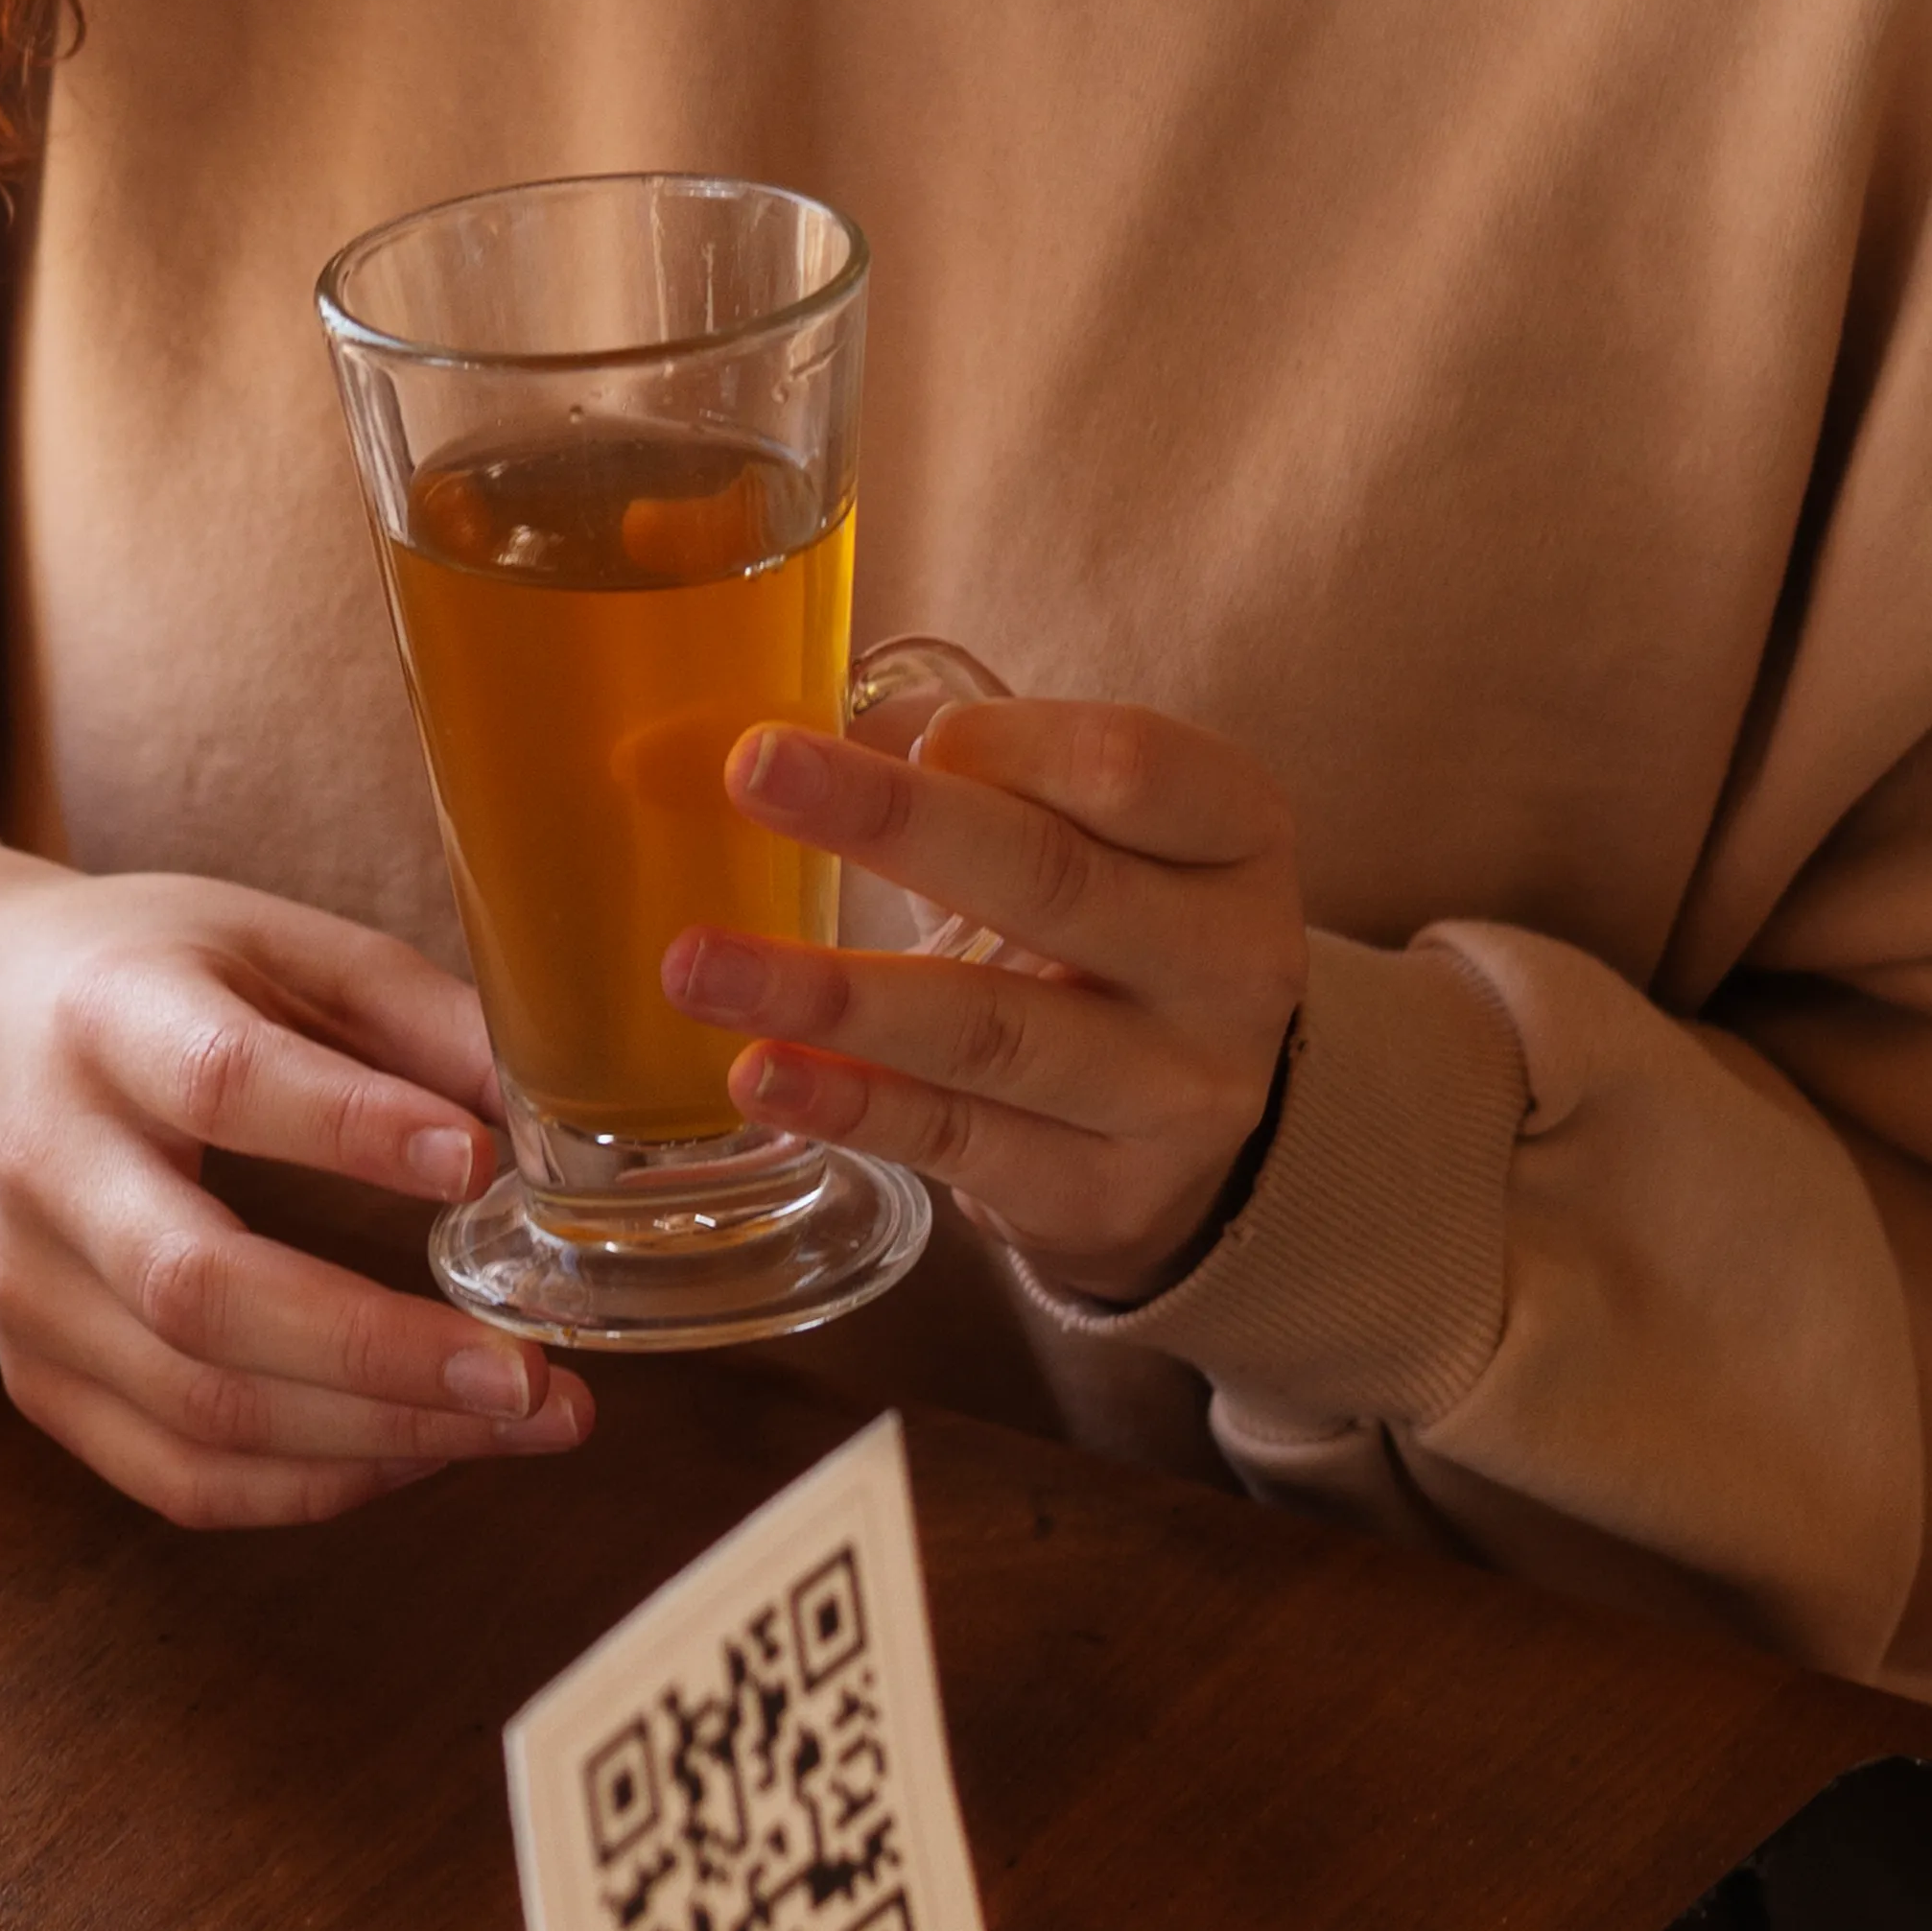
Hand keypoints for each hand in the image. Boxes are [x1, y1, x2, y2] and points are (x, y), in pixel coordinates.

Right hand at [0, 833, 588, 1529]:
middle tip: (534, 1378)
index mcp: (106, 1021)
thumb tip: (555, 1115)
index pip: (223, 1082)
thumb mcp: (267, 938)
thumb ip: (411, 1013)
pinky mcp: (35, 1380)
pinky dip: (313, 1485)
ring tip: (522, 1422)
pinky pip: (177, 1478)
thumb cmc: (145, 978)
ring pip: (198, 1409)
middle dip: (381, 1350)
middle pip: (198, 1288)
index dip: (350, 1129)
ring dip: (378, 1437)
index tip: (480, 1165)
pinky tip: (420, 1448)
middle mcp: (46, 1163)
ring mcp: (27, 1291)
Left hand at [663, 700, 1310, 1303]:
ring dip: (831, 996)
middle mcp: (1231, 963)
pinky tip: (759, 1074)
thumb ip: (948, 760)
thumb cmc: (1095, 922)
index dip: (1003, 742)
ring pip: (990, 1030)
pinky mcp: (1104, 1195)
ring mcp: (1177, 1093)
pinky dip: (851, 1105)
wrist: (1178, 1118)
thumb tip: (718, 737)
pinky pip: (958, 1140)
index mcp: (1235, 831)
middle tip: (749, 771)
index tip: (897, 735)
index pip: (1131, 766)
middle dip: (890, 823)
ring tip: (696, 964)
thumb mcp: (1077, 825)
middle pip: (1051, 880)